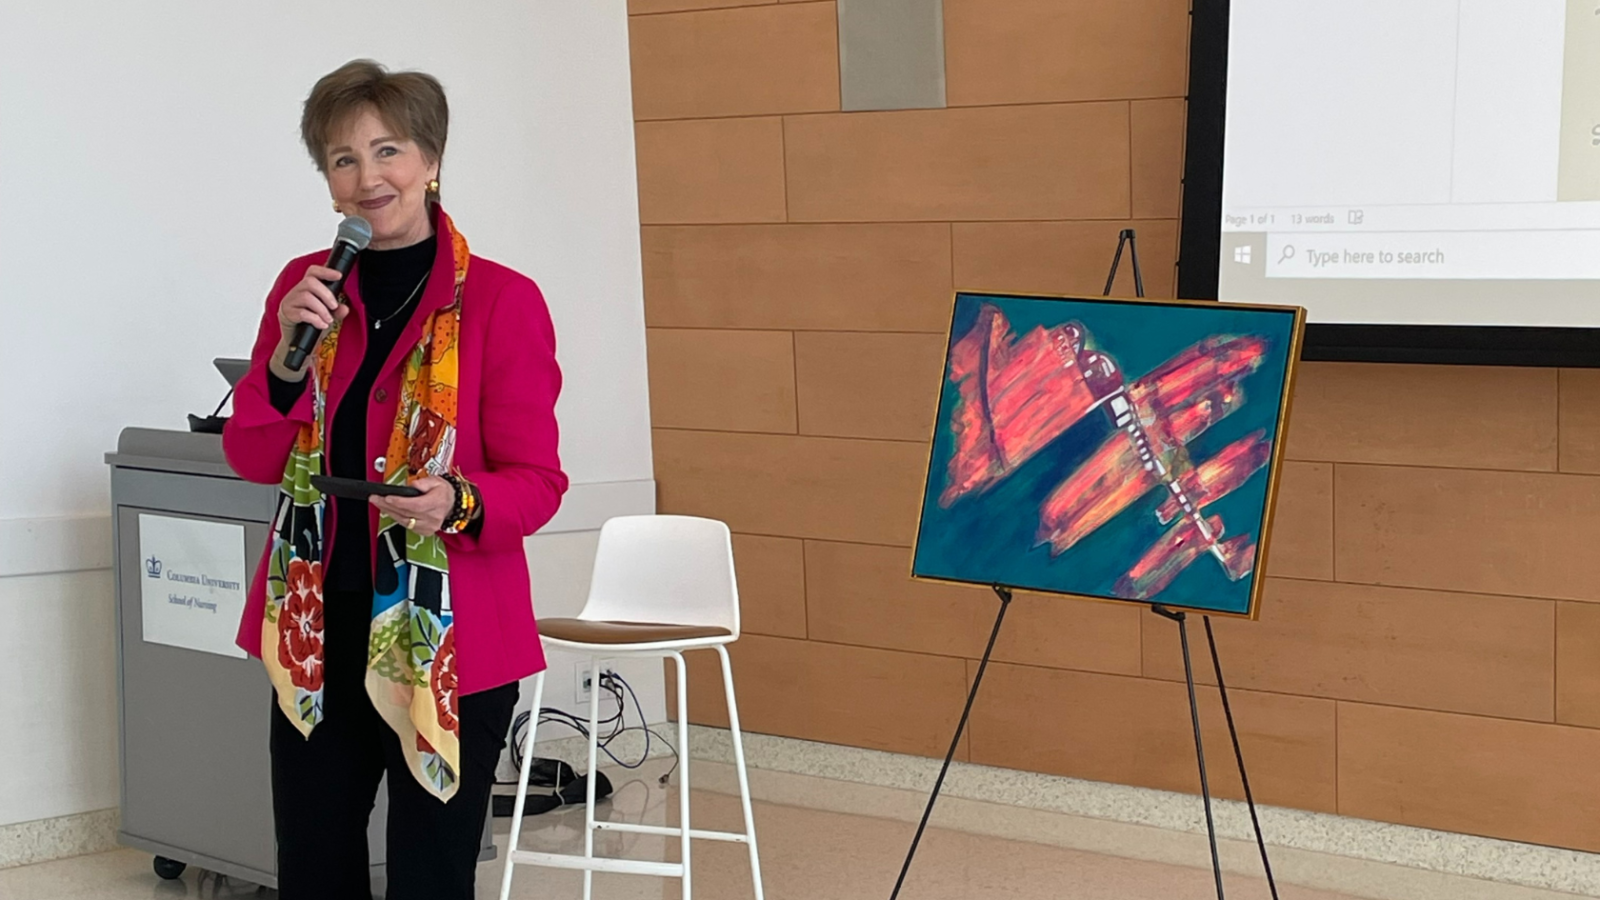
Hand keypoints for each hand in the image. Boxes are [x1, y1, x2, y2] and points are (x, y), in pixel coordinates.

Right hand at [270, 265, 348, 379]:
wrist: (298, 341)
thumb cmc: (311, 324)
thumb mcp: (328, 316)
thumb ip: (337, 311)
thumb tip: (345, 308)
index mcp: (306, 288)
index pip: (313, 272)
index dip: (325, 271)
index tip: (339, 276)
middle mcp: (296, 292)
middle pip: (309, 282)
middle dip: (326, 295)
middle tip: (334, 306)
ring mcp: (289, 302)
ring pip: (306, 297)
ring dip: (321, 309)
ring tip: (327, 319)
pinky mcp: (286, 314)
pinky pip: (301, 313)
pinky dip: (315, 319)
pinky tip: (321, 325)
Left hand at [370, 476, 455, 536]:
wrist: (454, 504)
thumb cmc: (444, 492)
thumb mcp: (436, 481)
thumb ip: (424, 482)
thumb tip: (413, 485)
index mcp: (436, 503)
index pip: (415, 505)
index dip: (399, 502)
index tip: (387, 498)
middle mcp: (433, 517)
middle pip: (406, 513)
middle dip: (388, 506)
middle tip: (375, 498)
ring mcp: (429, 526)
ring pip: (404, 521)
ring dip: (390, 512)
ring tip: (379, 503)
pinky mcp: (425, 531)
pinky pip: (407, 526)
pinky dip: (397, 518)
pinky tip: (390, 511)